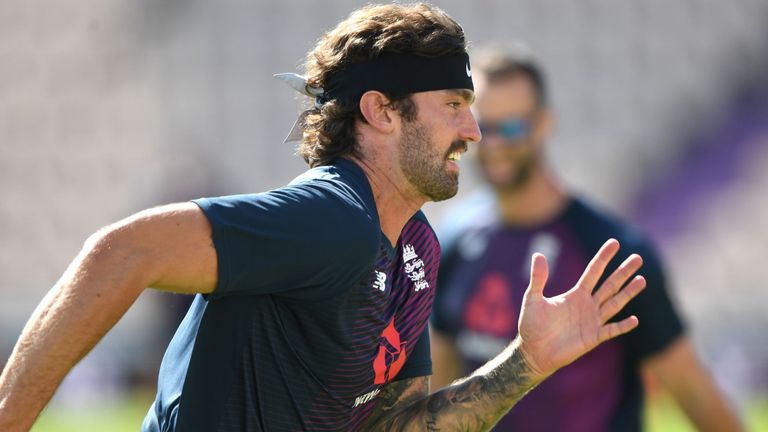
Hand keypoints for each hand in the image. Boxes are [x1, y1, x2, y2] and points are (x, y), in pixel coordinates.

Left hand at [517, 239, 645, 378]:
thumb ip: (538, 278)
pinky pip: (611, 330)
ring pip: (615, 303)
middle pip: (610, 285)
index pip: (593, 271)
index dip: (603, 258)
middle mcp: (587, 305)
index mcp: (575, 294)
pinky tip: (634, 319)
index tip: (615, 243)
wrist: (533, 352)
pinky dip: (622, 326)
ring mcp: (593, 321)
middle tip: (638, 258)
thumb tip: (538, 254)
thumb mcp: (533, 299)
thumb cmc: (532, 325)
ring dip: (628, 293)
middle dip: (623, 272)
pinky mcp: (593, 338)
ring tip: (642, 280)